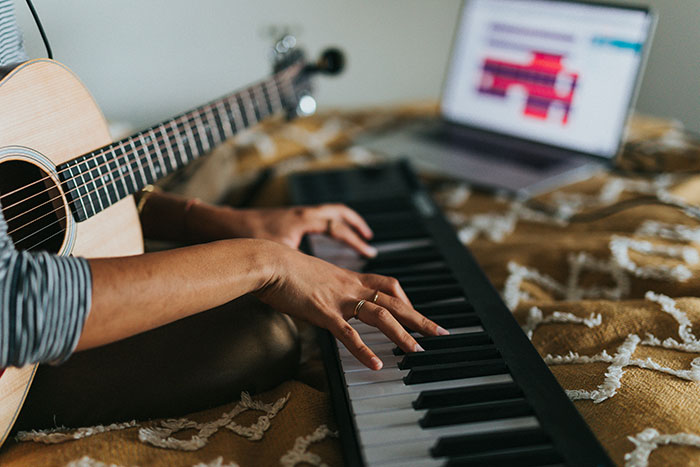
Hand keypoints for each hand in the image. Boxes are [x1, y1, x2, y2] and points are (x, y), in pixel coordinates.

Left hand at [191, 203, 376, 256]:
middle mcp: (300, 214)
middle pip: (337, 212)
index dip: (354, 240)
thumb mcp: (278, 256)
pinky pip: (312, 218)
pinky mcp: (283, 220)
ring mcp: (292, 215)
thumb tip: (312, 291)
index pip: (337, 227)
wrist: (222, 226)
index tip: (367, 250)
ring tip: (351, 234)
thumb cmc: (246, 237)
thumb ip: (299, 271)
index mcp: (303, 220)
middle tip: (367, 236)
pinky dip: (323, 226)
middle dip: (354, 224)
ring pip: (324, 212)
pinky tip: (321, 239)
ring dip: (340, 222)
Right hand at [255, 242, 447, 369]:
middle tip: (439, 332)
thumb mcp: (311, 275)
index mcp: (348, 278)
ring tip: (418, 351)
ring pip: (380, 316)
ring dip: (402, 335)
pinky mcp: (323, 312)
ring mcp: (339, 299)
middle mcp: (350, 287)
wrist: (268, 260)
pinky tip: (376, 364)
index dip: (405, 299)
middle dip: (419, 318)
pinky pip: (349, 334)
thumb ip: (323, 286)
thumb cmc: (283, 267)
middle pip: (394, 301)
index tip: (415, 312)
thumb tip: (321, 296)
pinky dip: (364, 350)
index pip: (388, 285)